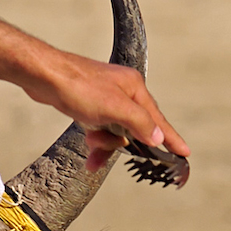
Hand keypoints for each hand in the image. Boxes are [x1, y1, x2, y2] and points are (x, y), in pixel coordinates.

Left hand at [22, 45, 189, 170]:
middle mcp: (124, 93)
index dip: (171, 138)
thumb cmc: (79, 88)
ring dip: (104, 144)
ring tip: (90, 143)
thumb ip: (139, 122)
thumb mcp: (114, 108)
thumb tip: (158, 137)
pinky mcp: (90, 106)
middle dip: (119, 144)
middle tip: (102, 148)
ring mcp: (106, 100)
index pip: (157, 119)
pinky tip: (88, 149)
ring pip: (114, 132)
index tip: (184, 152)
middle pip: (133, 129)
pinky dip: (95, 141)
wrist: (46, 78)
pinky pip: (100, 130)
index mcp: (135, 89)